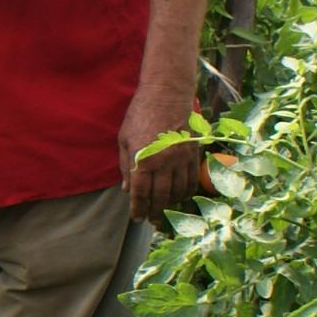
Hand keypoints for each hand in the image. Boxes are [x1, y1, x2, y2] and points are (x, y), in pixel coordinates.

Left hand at [118, 88, 203, 225]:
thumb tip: (127, 190)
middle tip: (152, 221)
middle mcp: (163, 162)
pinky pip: (191, 179)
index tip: (137, 218)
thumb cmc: (140, 114)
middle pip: (161, 196)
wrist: (166, 94)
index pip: (140, 193)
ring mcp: (180, 158)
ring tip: (165, 212)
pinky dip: (186, 192)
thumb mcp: (124, 139)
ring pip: (178, 191)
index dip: (138, 209)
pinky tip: (180, 197)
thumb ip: (125, 166)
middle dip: (155, 212)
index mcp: (142, 159)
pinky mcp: (193, 153)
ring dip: (172, 205)